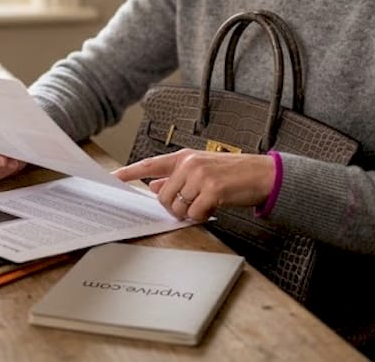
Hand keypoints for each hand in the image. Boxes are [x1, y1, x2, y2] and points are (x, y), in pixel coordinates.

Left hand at [113, 149, 274, 221]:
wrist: (261, 174)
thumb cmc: (231, 173)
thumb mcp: (200, 170)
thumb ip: (176, 177)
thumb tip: (154, 185)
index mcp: (184, 157)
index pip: (149, 165)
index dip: (129, 172)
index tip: (112, 178)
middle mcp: (189, 164)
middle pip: (163, 195)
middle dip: (173, 207)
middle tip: (190, 206)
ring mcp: (200, 175)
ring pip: (178, 206)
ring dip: (189, 212)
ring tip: (205, 204)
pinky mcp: (212, 189)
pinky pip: (194, 213)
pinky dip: (202, 216)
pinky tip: (213, 207)